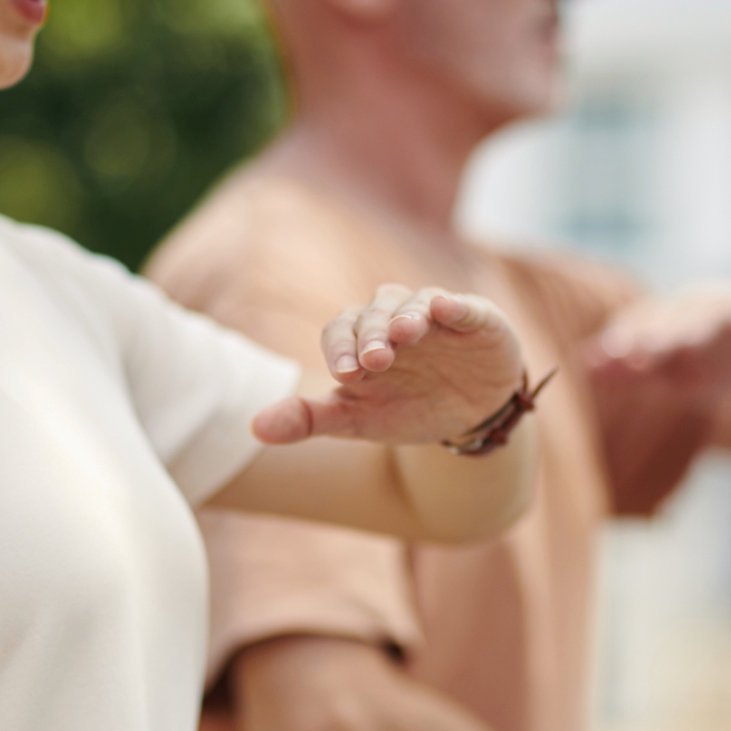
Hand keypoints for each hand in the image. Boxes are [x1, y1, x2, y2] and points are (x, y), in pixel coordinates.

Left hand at [253, 285, 525, 445]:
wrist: (470, 416)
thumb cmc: (408, 409)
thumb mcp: (359, 420)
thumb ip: (309, 419)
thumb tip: (255, 428)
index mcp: (360, 341)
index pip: (339, 332)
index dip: (340, 348)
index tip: (345, 374)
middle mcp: (393, 319)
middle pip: (374, 314)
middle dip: (372, 334)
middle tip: (374, 360)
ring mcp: (434, 317)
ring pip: (413, 302)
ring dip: (407, 315)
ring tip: (406, 332)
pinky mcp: (475, 318)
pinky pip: (463, 306)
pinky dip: (455, 306)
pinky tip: (446, 311)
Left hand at [586, 284, 730, 406]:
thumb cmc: (705, 360)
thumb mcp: (668, 373)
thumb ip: (627, 371)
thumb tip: (581, 364)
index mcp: (662, 325)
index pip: (636, 331)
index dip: (620, 343)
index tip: (600, 359)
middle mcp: (689, 312)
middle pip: (669, 322)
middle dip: (654, 337)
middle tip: (638, 354)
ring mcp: (727, 312)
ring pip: (708, 317)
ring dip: (697, 328)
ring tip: (689, 342)